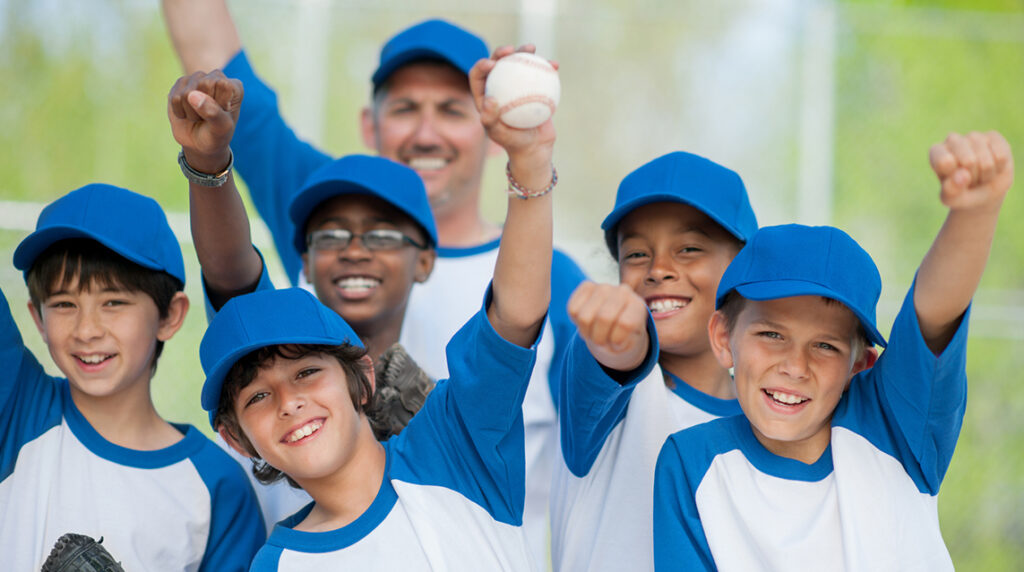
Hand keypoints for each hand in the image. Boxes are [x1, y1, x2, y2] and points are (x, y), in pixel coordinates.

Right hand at [167, 70, 242, 173]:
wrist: (199, 144)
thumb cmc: (216, 134)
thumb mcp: (221, 128)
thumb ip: (213, 112)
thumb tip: (192, 94)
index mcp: (234, 86)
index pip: (222, 85)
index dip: (217, 104)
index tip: (221, 115)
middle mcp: (217, 77)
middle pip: (203, 84)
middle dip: (202, 107)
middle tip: (207, 117)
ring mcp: (197, 78)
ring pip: (187, 93)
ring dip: (190, 111)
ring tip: (198, 116)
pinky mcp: (180, 84)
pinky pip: (174, 97)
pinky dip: (179, 111)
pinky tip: (187, 113)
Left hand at [469, 45, 555, 171]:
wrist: (534, 148)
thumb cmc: (513, 143)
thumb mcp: (499, 134)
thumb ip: (490, 119)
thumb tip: (490, 99)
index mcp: (485, 95)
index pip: (478, 75)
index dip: (482, 64)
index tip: (493, 63)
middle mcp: (499, 87)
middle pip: (498, 64)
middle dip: (502, 52)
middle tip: (512, 50)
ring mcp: (517, 86)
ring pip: (518, 64)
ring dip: (524, 52)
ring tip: (531, 48)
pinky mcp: (534, 88)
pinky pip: (539, 74)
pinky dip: (547, 68)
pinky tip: (554, 64)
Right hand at [567, 282, 650, 371]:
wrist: (613, 327)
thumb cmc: (620, 338)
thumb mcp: (625, 347)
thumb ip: (618, 341)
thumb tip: (603, 326)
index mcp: (638, 306)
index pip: (625, 324)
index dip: (616, 341)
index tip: (618, 343)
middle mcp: (623, 291)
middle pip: (603, 318)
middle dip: (599, 338)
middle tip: (602, 341)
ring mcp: (604, 287)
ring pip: (585, 317)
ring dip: (586, 332)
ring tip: (594, 331)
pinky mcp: (586, 286)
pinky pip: (572, 310)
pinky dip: (576, 322)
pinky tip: (587, 321)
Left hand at [930, 131, 1013, 211]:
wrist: (982, 193)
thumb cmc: (961, 194)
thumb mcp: (952, 199)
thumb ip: (951, 190)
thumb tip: (963, 174)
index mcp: (937, 152)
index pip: (944, 161)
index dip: (954, 176)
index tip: (955, 180)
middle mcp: (953, 140)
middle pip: (969, 161)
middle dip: (973, 177)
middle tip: (970, 180)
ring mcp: (973, 136)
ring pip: (986, 160)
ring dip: (986, 175)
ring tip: (981, 175)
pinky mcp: (993, 136)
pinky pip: (1000, 156)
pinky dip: (999, 168)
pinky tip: (993, 167)